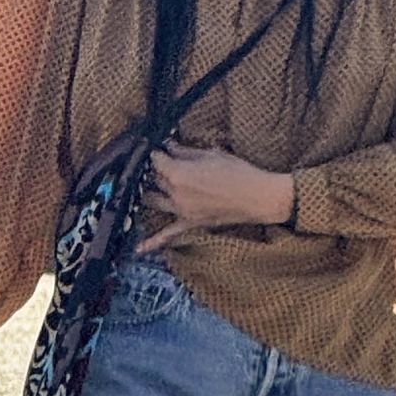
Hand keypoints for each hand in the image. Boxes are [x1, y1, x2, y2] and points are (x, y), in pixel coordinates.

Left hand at [137, 142, 293, 253]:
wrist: (257, 197)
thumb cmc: (238, 173)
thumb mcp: (211, 155)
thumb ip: (186, 152)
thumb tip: (170, 146)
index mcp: (179, 173)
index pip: (156, 160)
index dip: (155, 152)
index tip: (156, 148)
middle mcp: (176, 193)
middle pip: (155, 179)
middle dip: (156, 169)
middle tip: (159, 162)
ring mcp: (182, 210)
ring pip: (155, 201)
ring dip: (150, 193)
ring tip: (148, 186)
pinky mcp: (191, 223)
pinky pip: (168, 234)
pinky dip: (153, 241)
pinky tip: (139, 249)